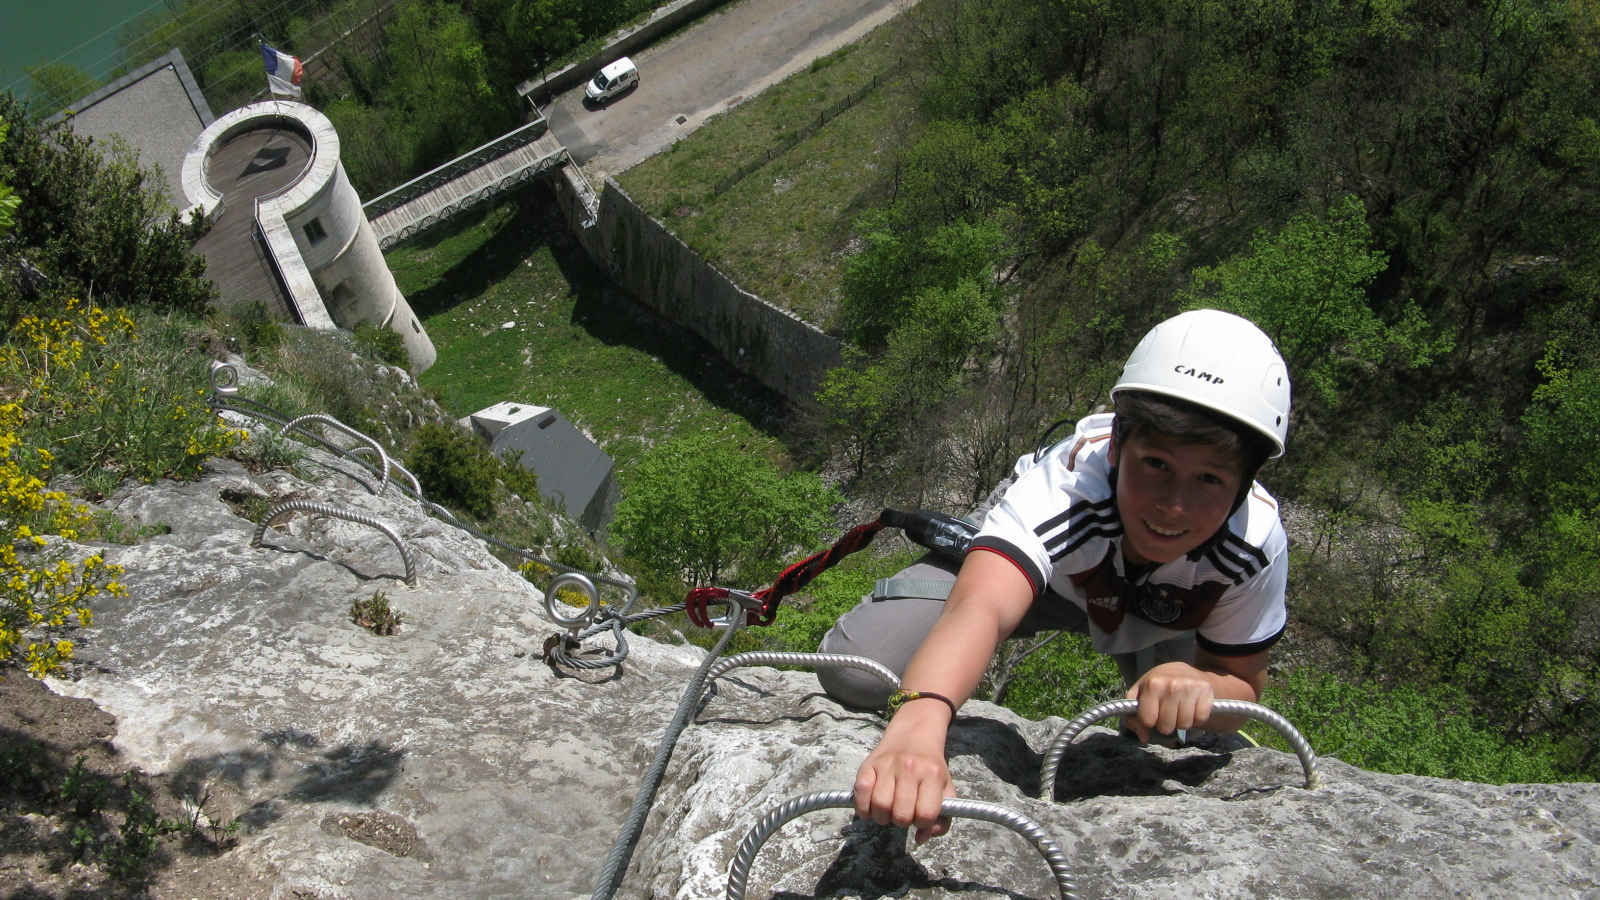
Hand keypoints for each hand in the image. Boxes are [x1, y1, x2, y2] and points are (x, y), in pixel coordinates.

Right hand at [853, 704, 956, 842]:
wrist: (915, 733)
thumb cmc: (931, 768)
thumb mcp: (946, 789)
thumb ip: (942, 820)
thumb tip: (920, 839)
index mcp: (932, 775)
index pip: (926, 814)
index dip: (922, 823)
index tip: (920, 816)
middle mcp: (909, 768)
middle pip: (901, 814)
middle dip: (901, 822)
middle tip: (902, 814)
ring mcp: (887, 764)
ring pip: (879, 806)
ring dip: (882, 817)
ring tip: (887, 811)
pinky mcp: (868, 764)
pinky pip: (860, 793)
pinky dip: (863, 808)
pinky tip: (871, 808)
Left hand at [1124, 661, 1215, 742]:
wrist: (1184, 671)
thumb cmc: (1159, 685)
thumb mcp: (1140, 693)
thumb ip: (1133, 716)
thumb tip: (1144, 737)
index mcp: (1152, 684)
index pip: (1147, 721)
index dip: (1148, 722)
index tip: (1152, 714)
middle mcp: (1171, 685)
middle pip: (1166, 727)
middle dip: (1165, 725)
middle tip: (1167, 713)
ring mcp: (1190, 687)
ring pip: (1184, 725)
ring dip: (1181, 722)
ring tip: (1179, 710)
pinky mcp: (1206, 690)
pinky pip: (1200, 719)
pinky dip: (1197, 718)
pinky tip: (1191, 708)